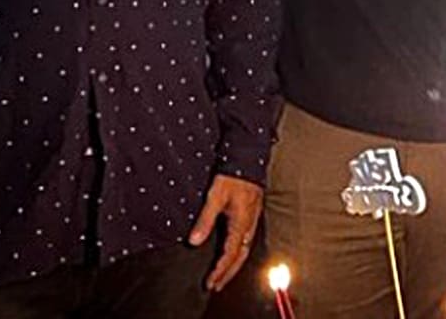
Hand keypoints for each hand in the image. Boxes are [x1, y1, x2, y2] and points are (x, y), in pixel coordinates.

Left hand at [189, 174, 264, 290]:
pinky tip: (233, 255)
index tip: (210, 282)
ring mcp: (252, 220)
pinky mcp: (252, 216)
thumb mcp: (215, 197)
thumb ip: (205, 220)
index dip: (220, 270)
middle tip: (216, 286)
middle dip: (228, 273)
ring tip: (223, 276)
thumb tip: (194, 241)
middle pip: (240, 256)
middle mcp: (249, 225)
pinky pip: (247, 241)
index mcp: (241, 223)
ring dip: (234, 266)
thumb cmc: (232, 177)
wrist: (249, 160)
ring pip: (245, 250)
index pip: (230, 254)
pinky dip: (239, 254)